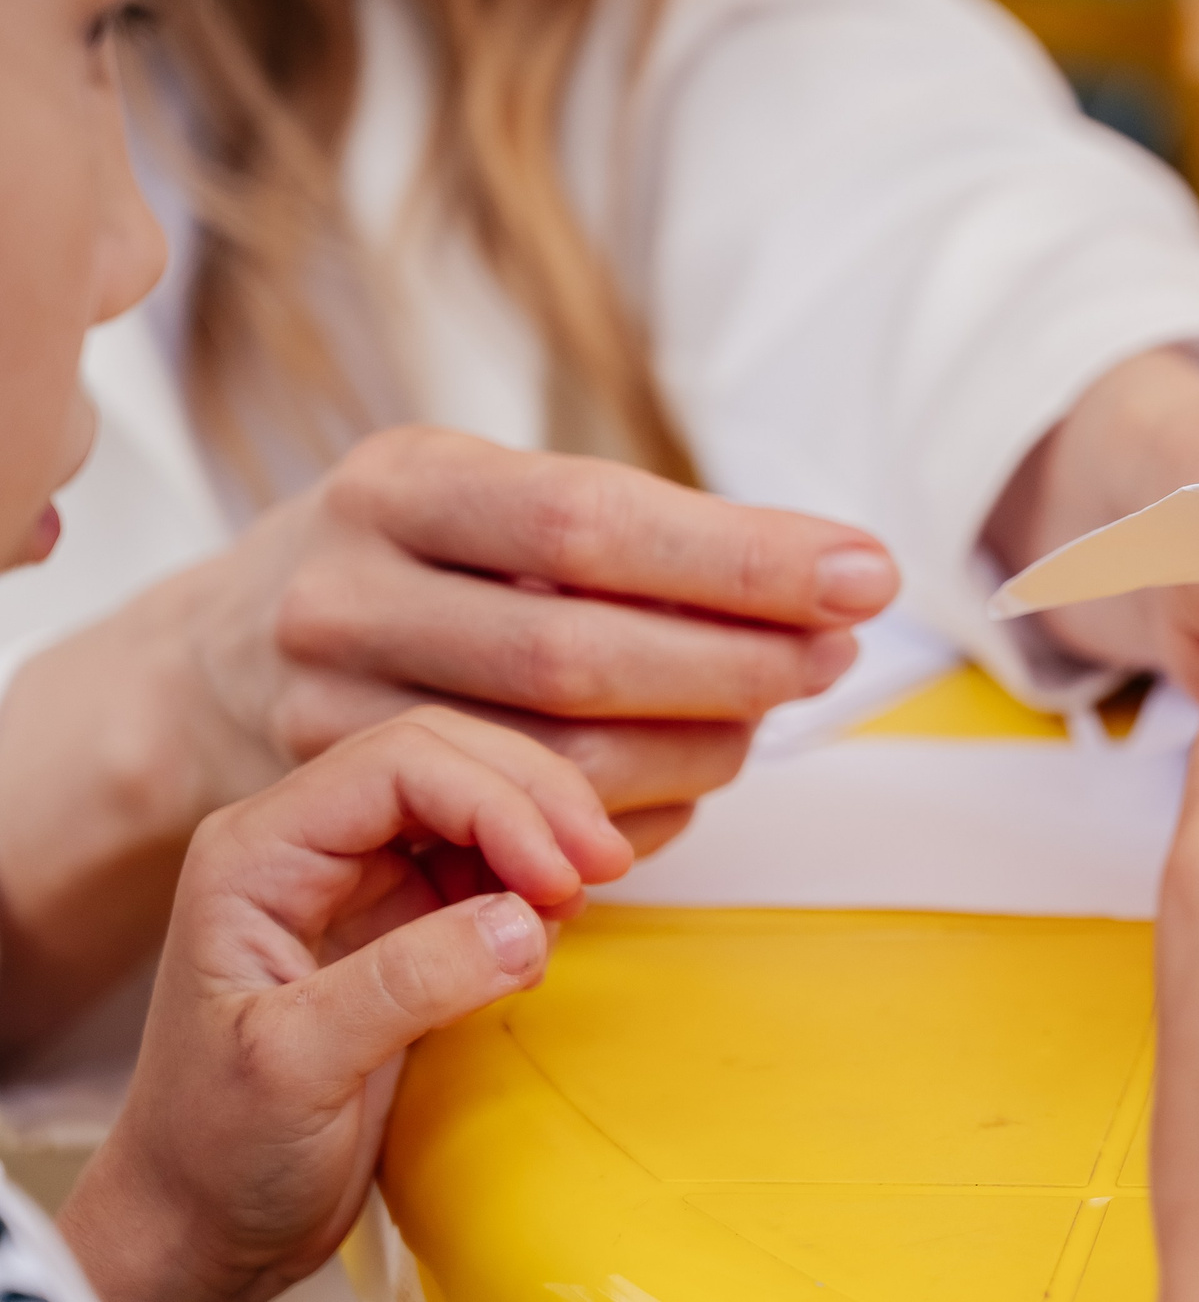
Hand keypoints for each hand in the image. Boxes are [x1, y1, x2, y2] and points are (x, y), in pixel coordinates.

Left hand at [55, 708, 631, 1301]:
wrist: (205, 1225)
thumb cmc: (211, 1153)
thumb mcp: (294, 1068)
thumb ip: (407, 983)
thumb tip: (523, 919)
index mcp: (257, 854)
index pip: (399, 765)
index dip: (496, 802)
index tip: (559, 873)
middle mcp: (308, 848)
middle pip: (447, 761)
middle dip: (536, 802)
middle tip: (603, 864)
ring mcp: (358, 883)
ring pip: (477, 803)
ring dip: (542, 838)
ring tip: (574, 903)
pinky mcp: (402, 924)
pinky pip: (488, 863)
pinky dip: (534, 883)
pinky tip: (544, 932)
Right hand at [70, 425, 894, 850]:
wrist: (223, 654)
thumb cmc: (419, 561)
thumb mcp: (490, 499)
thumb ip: (637, 527)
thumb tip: (836, 568)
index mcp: (402, 482)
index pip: (590, 520)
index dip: (740, 557)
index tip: (864, 572)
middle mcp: (347, 589)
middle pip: (574, 653)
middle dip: (737, 660)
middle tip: (836, 654)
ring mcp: (325, 705)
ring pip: (554, 757)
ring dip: (702, 744)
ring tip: (776, 711)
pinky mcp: (338, 804)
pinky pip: (526, 828)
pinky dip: (638, 808)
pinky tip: (693, 775)